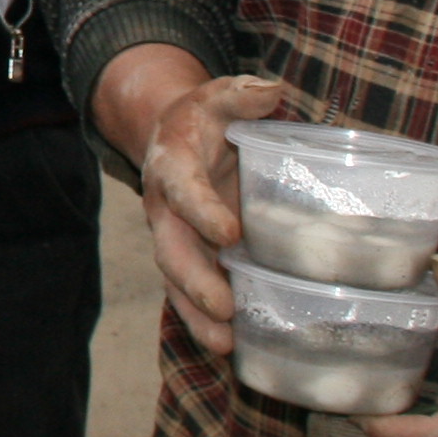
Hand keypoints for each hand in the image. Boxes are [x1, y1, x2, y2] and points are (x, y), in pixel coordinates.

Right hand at [98, 51, 291, 357]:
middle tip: (224, 308)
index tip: (229, 232)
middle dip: (194, 282)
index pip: (183, 190)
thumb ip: (241, 95)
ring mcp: (176, 239)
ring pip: (178, 282)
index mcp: (173, 167)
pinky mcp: (192, 258)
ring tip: (226, 344)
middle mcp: (166, 211)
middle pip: (172, 250)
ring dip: (198, 315)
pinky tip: (238, 346)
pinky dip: (209, 321)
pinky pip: (193, 293)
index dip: (202, 211)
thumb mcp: (217, 97)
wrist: (172, 138)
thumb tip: (271, 90)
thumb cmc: (202, 120)